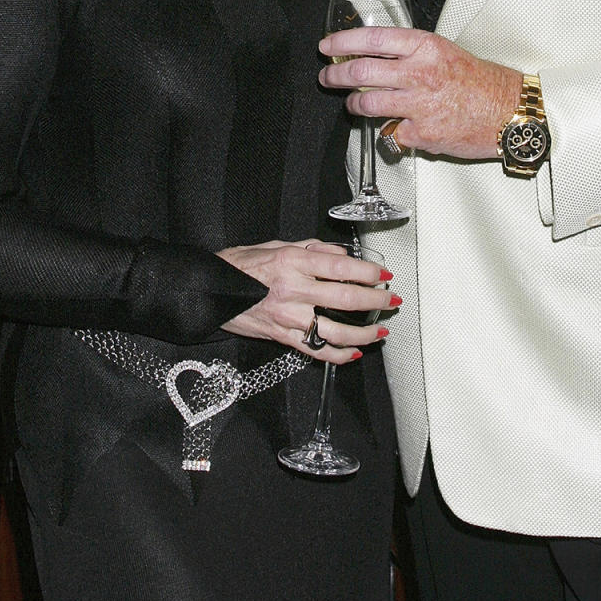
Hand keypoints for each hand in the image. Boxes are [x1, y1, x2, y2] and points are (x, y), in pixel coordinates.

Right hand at [218, 239, 395, 363]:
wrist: (209, 290)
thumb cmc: (241, 265)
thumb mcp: (277, 246)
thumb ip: (312, 250)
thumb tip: (342, 256)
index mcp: (293, 262)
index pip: (342, 267)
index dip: (369, 272)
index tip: (384, 274)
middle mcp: (293, 289)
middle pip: (345, 298)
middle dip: (375, 301)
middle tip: (391, 300)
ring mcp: (288, 316)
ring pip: (335, 330)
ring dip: (364, 333)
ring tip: (380, 332)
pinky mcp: (282, 336)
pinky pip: (316, 350)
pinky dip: (338, 355)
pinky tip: (354, 353)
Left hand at [319, 27, 520, 158]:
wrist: (509, 112)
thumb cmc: (482, 82)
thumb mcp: (444, 52)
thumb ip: (410, 53)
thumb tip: (374, 56)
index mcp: (425, 47)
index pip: (372, 39)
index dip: (343, 41)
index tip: (328, 46)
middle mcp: (419, 73)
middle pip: (360, 71)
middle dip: (336, 75)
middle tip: (328, 77)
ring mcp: (419, 105)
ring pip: (366, 103)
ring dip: (353, 104)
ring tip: (352, 104)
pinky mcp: (421, 134)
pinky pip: (390, 132)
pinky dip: (388, 130)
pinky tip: (393, 126)